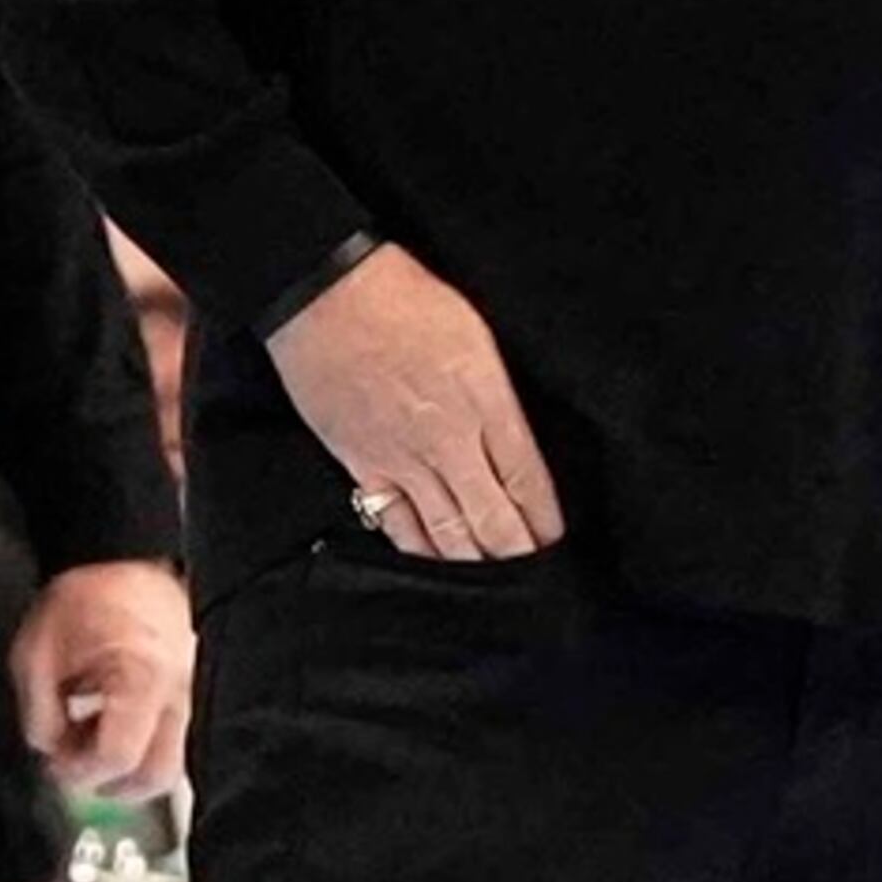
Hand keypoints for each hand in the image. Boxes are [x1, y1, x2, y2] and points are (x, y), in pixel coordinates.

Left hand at [10, 560, 192, 799]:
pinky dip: (145, 744)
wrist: (122, 556)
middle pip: (157, 775)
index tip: (56, 761)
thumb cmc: (86, 594)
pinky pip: (176, 737)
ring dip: (130, 766)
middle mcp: (178, 689)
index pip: (118, 758)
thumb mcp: (36, 654)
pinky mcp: (195, 688)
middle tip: (78, 767)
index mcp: (141, 677)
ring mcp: (193, 690)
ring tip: (94, 739)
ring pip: (172, 762)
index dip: (79, 770)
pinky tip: (115, 723)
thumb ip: (40, 717)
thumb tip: (51, 753)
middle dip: (111, 784)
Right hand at [264, 243, 564, 560]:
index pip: (528, 480)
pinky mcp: (361, 465)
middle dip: (518, 554)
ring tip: (495, 586)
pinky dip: (419, 551)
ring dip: (475, 564)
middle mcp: (450, 441)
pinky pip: (396, 523)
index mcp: (486, 402)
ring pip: (448, 532)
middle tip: (536, 580)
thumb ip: (497, 394)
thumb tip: (512, 436)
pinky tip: (434, 565)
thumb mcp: (476, 336)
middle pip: (494, 519)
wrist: (327, 294)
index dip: (545, 520)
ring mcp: (403, 459)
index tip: (555, 540)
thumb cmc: (404, 298)